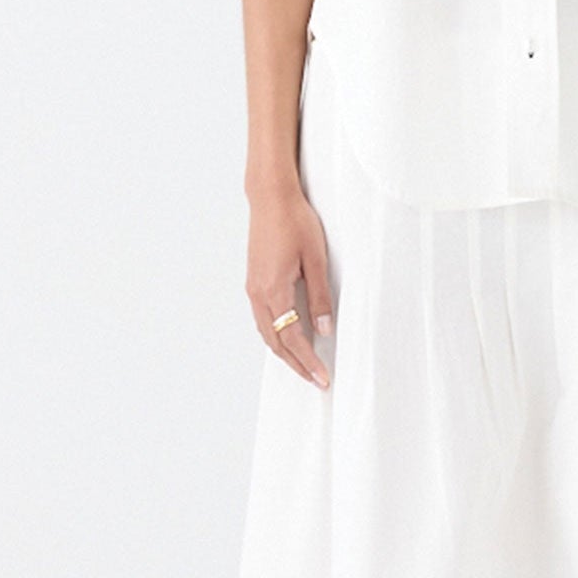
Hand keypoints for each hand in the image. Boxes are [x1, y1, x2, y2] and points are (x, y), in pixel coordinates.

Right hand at [247, 184, 334, 388]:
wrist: (270, 198)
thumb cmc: (295, 222)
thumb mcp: (316, 259)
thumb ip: (319, 296)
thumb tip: (324, 329)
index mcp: (274, 290)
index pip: (292, 339)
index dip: (307, 362)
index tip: (322, 378)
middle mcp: (258, 294)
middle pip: (275, 342)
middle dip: (296, 364)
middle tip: (315, 380)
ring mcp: (253, 288)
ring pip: (267, 333)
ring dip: (284, 353)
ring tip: (304, 366)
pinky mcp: (254, 281)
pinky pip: (263, 319)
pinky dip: (276, 336)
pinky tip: (288, 338)